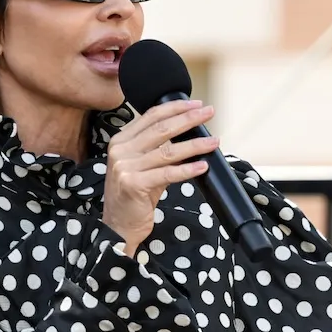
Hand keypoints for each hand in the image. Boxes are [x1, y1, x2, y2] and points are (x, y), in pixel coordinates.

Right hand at [103, 99, 220, 255]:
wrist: (118, 226)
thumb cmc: (133, 197)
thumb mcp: (144, 167)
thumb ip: (159, 150)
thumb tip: (189, 136)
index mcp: (121, 141)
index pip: (151, 116)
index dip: (175, 108)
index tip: (196, 104)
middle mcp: (121, 150)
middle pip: (161, 128)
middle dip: (189, 119)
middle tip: (209, 113)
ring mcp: (125, 167)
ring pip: (168, 151)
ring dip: (195, 145)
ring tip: (213, 141)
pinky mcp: (133, 184)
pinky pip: (167, 173)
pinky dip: (187, 169)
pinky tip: (202, 166)